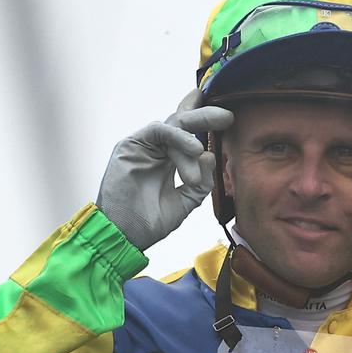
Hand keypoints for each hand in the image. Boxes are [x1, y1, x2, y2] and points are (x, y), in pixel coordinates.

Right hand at [97, 89, 233, 250]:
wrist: (123, 236)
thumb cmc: (148, 222)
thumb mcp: (184, 202)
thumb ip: (200, 183)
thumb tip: (210, 156)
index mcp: (169, 161)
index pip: (189, 135)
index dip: (206, 122)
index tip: (228, 118)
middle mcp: (157, 149)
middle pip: (183, 124)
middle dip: (206, 117)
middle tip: (227, 116)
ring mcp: (144, 146)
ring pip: (173, 126)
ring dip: (191, 137)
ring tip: (199, 151)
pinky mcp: (130, 146)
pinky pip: (157, 130)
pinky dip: (176, 136)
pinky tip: (192, 148)